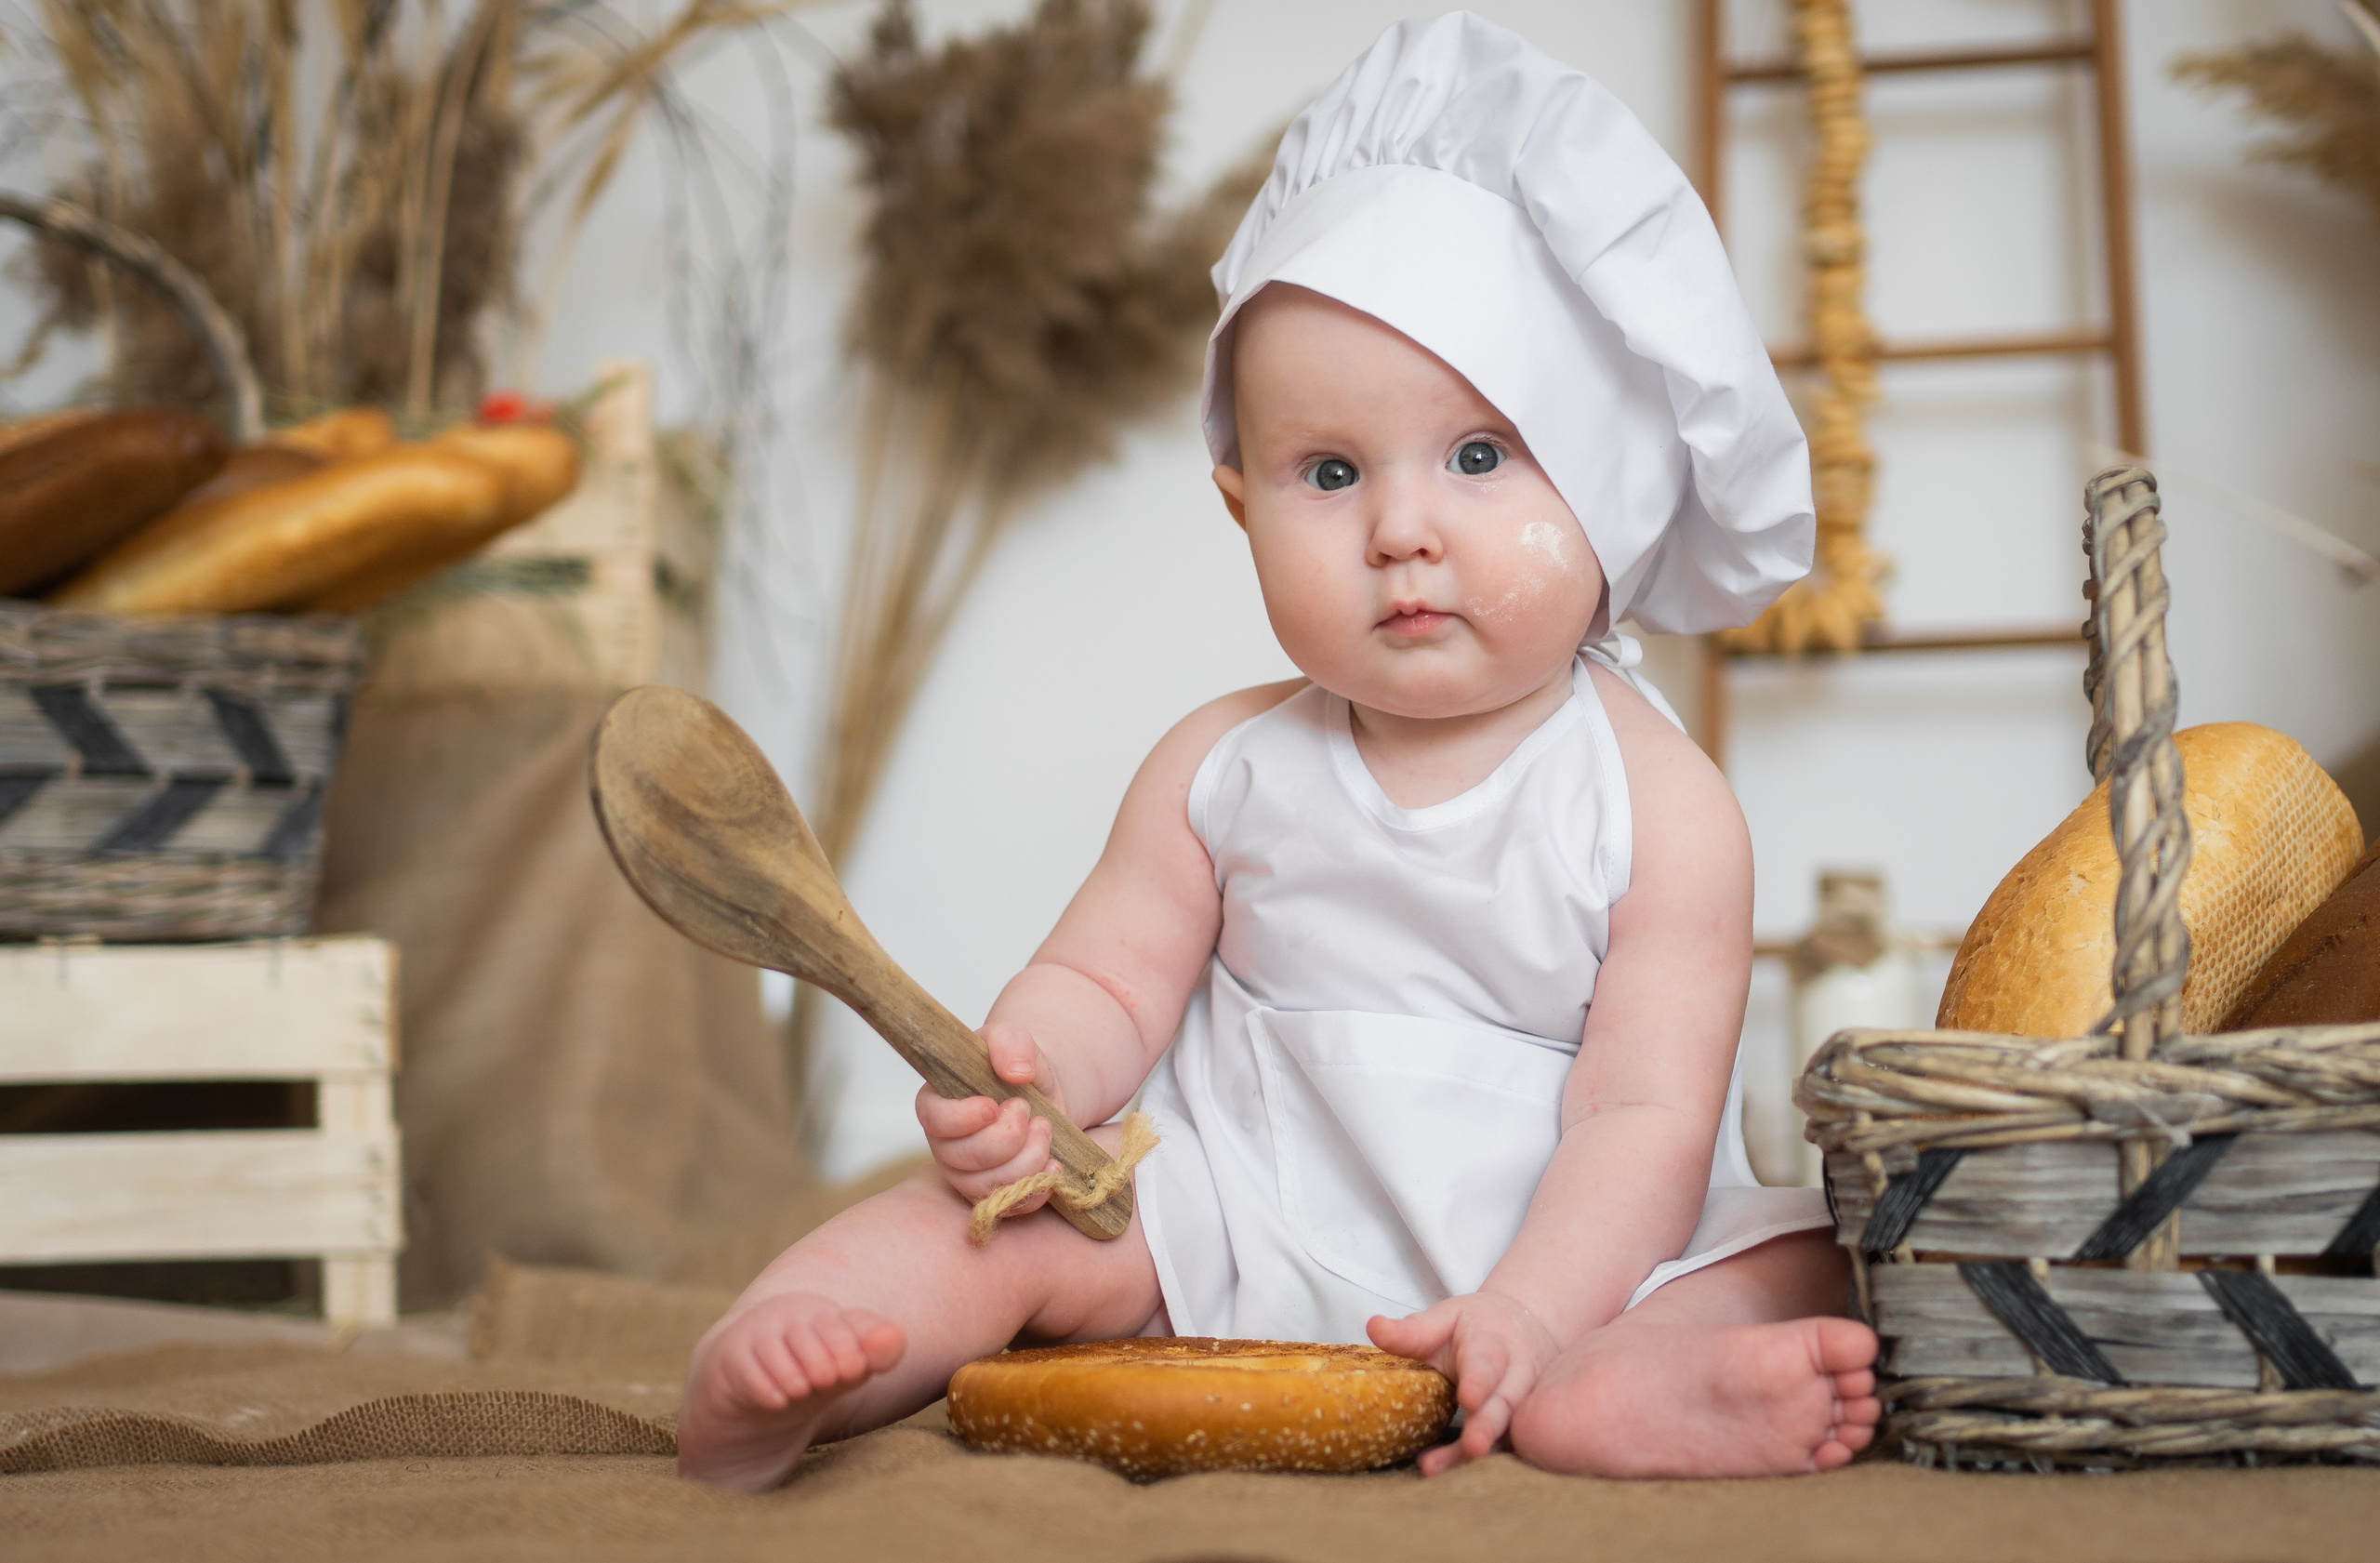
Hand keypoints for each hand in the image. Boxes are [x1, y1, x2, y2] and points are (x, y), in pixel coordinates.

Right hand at [915, 1021, 1064, 1213]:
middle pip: (964, 1158)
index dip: (962, 1118)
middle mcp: (945, 1144)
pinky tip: (1054, 1165)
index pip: (933, 1119)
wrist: (1040, 1091)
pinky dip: (1037, 1187)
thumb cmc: (1016, 1063)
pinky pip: (1011, 1206)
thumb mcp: (1013, 1039)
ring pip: (989, 1185)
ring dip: (1028, 1158)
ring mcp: (967, 1174)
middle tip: (1027, 1109)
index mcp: (937, 1102)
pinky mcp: (993, 1195)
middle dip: (1007, 1136)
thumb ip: (1010, 1044)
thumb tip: (1016, 1072)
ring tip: (1045, 1128)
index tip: (993, 1105)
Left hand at [1369, 1291, 1559, 1475]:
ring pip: (1504, 1431)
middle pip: (1503, 1404)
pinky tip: (1443, 1470)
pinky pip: (1502, 1445)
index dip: (1479, 1382)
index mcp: (1494, 1344)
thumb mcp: (1446, 1318)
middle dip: (1488, 1426)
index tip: (1469, 1398)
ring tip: (1439, 1468)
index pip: (1487, 1363)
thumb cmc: (1477, 1324)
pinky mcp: (1519, 1426)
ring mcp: (1521, 1404)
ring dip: (1478, 1452)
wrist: (1523, 1326)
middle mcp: (1515, 1377)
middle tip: (1473, 1447)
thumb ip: (1413, 1330)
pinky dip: (1476, 1462)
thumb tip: (1373, 1327)